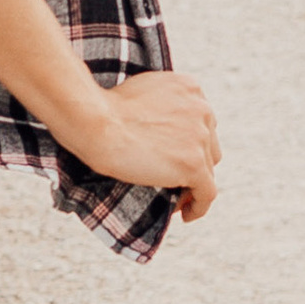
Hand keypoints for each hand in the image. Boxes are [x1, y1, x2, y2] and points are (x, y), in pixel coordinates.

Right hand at [61, 69, 220, 220]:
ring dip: (194, 184)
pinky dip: (199, 206)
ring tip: (176, 198)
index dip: (190, 143)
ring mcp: (200, 138)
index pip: (201, 122)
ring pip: (208, 170)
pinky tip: (186, 215)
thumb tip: (161, 126)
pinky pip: (207, 193)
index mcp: (190, 88)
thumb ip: (161, 103)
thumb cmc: (105, 109)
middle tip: (173, 178)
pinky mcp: (194, 164)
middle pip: (209, 145)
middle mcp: (202, 109)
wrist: (95, 122)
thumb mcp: (142, 91)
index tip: (174, 156)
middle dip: (195, 162)